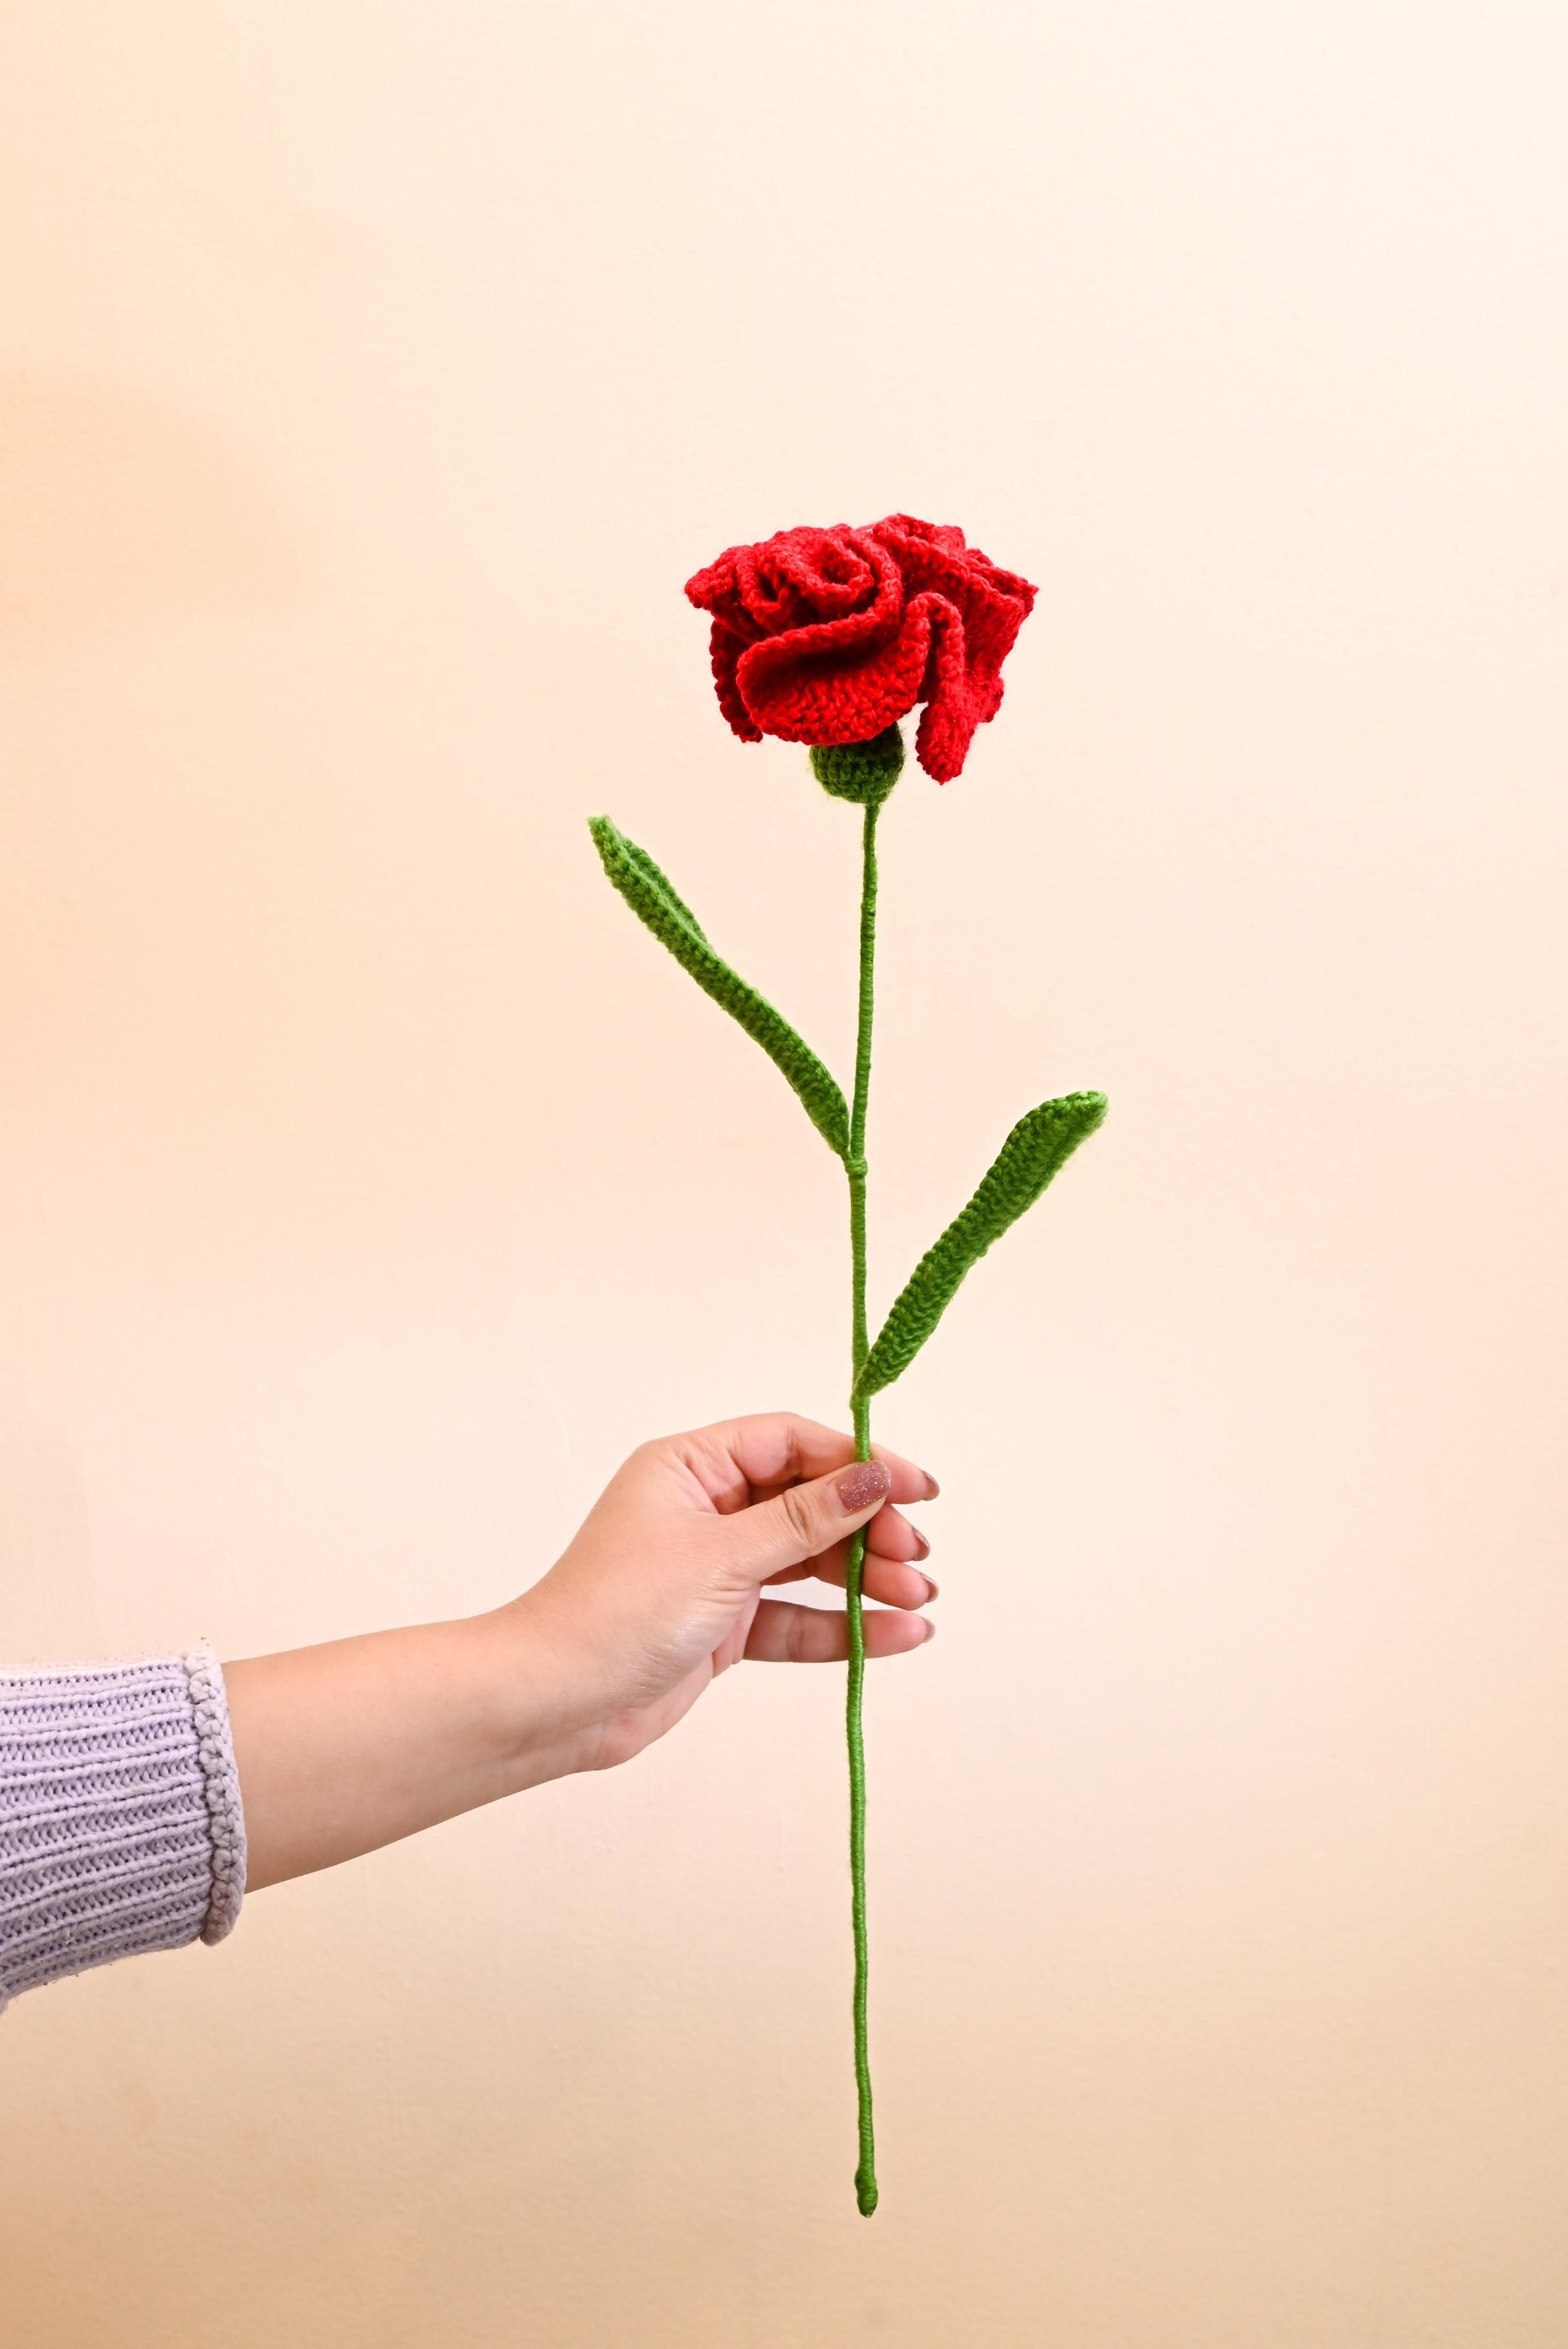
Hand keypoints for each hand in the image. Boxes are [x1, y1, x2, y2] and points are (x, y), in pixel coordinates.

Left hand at [510, 1412, 939, 1774]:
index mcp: (690, 1468)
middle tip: (916, 1557)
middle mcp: (706, 1510)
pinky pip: (798, 1619)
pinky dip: (845, 1627)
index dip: (858, 1461)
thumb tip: (872, 1476)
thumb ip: (803, 1519)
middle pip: (809, 1503)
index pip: (791, 1444)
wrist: (557, 1704)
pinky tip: (898, 1635)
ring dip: (867, 1579)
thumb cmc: (617, 1612)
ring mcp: (717, 1570)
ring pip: (809, 1563)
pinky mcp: (724, 1626)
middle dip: (869, 1528)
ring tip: (920, 1598)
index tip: (917, 1488)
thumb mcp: (721, 1556)